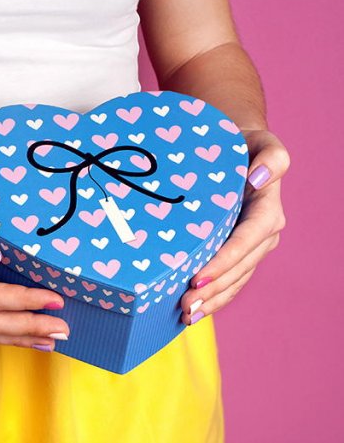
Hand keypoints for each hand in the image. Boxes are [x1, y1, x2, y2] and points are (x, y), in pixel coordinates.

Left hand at [180, 129, 289, 324]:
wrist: (239, 150)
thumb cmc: (245, 145)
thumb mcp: (262, 143)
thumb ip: (272, 157)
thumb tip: (260, 178)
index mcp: (268, 211)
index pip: (245, 242)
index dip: (223, 263)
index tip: (197, 279)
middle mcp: (263, 233)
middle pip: (238, 269)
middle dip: (213, 290)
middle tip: (184, 306)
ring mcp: (251, 247)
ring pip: (234, 281)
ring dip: (212, 301)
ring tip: (187, 315)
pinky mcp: (239, 254)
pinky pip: (229, 281)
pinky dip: (213, 297)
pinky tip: (194, 311)